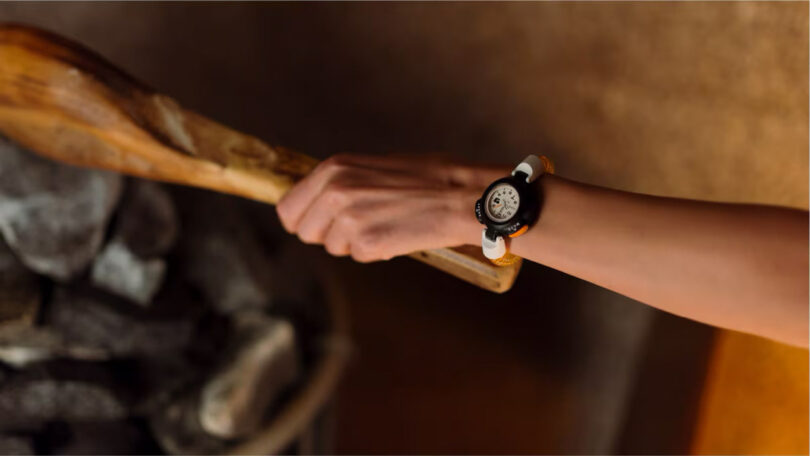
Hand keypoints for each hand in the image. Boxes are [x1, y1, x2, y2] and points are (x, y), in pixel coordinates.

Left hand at [276, 154, 505, 261]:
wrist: (462, 196)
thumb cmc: (428, 179)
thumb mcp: (373, 167)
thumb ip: (342, 182)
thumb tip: (319, 201)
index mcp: (333, 169)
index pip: (289, 208)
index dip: (305, 220)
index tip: (322, 224)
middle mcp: (335, 191)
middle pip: (305, 232)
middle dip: (329, 234)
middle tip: (362, 225)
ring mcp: (350, 219)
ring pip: (334, 247)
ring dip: (356, 243)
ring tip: (386, 223)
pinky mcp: (368, 243)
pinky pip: (359, 256)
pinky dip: (377, 251)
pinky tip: (398, 234)